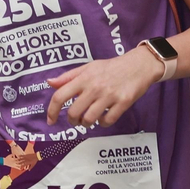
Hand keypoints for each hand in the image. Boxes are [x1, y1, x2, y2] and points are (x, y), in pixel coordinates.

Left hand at [45, 49, 160, 127]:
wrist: (139, 65)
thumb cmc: (111, 67)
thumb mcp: (88, 67)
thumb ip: (68, 77)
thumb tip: (50, 83)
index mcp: (83, 78)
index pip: (60, 96)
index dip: (52, 111)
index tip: (50, 120)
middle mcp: (94, 87)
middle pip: (74, 112)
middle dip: (72, 121)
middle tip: (75, 120)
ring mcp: (109, 95)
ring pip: (89, 119)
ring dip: (86, 124)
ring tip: (88, 120)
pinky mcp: (124, 102)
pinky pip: (108, 120)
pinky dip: (103, 123)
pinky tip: (103, 119)